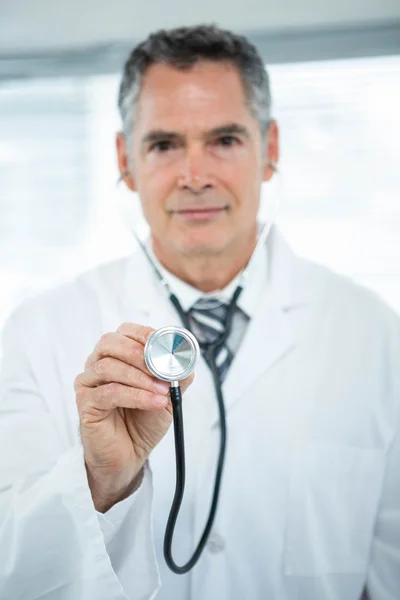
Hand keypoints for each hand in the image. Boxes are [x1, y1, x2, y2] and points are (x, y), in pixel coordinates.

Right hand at [74, 323, 193, 511]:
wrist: (130, 455)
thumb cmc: (143, 421)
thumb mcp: (167, 394)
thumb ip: (177, 376)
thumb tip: (188, 361)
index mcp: (116, 355)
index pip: (125, 331)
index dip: (144, 335)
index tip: (165, 347)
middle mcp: (97, 364)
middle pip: (110, 343)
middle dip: (140, 354)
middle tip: (162, 369)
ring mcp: (89, 383)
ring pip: (109, 367)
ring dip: (140, 377)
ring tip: (162, 391)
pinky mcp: (85, 403)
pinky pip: (108, 393)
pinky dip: (135, 395)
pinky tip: (153, 402)